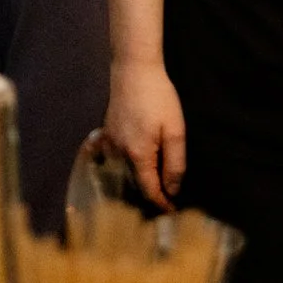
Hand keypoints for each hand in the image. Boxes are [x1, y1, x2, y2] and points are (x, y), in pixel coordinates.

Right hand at [103, 60, 187, 210]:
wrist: (133, 69)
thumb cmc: (159, 99)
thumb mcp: (175, 132)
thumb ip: (174, 164)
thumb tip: (172, 189)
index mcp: (138, 155)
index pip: (149, 190)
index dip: (161, 204)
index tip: (172, 213)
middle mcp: (119, 152)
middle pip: (135, 181)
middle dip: (151, 192)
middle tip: (168, 200)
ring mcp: (111, 140)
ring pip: (125, 168)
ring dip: (139, 178)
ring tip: (155, 183)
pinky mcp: (107, 130)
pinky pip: (116, 155)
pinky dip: (126, 163)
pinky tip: (134, 161)